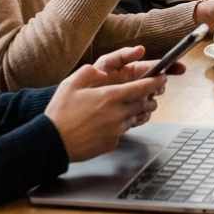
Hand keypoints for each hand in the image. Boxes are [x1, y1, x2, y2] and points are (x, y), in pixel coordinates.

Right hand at [45, 46, 168, 161]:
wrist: (51, 143)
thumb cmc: (59, 113)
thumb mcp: (71, 84)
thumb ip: (90, 72)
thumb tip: (103, 70)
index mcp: (110, 97)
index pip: (142, 87)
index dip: (155, 81)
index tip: (162, 77)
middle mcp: (117, 114)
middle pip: (144, 103)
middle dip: (150, 96)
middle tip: (150, 92)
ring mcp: (116, 130)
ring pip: (137, 118)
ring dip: (139, 110)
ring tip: (133, 105)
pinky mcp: (112, 143)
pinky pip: (124, 131)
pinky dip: (124, 124)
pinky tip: (113, 121)